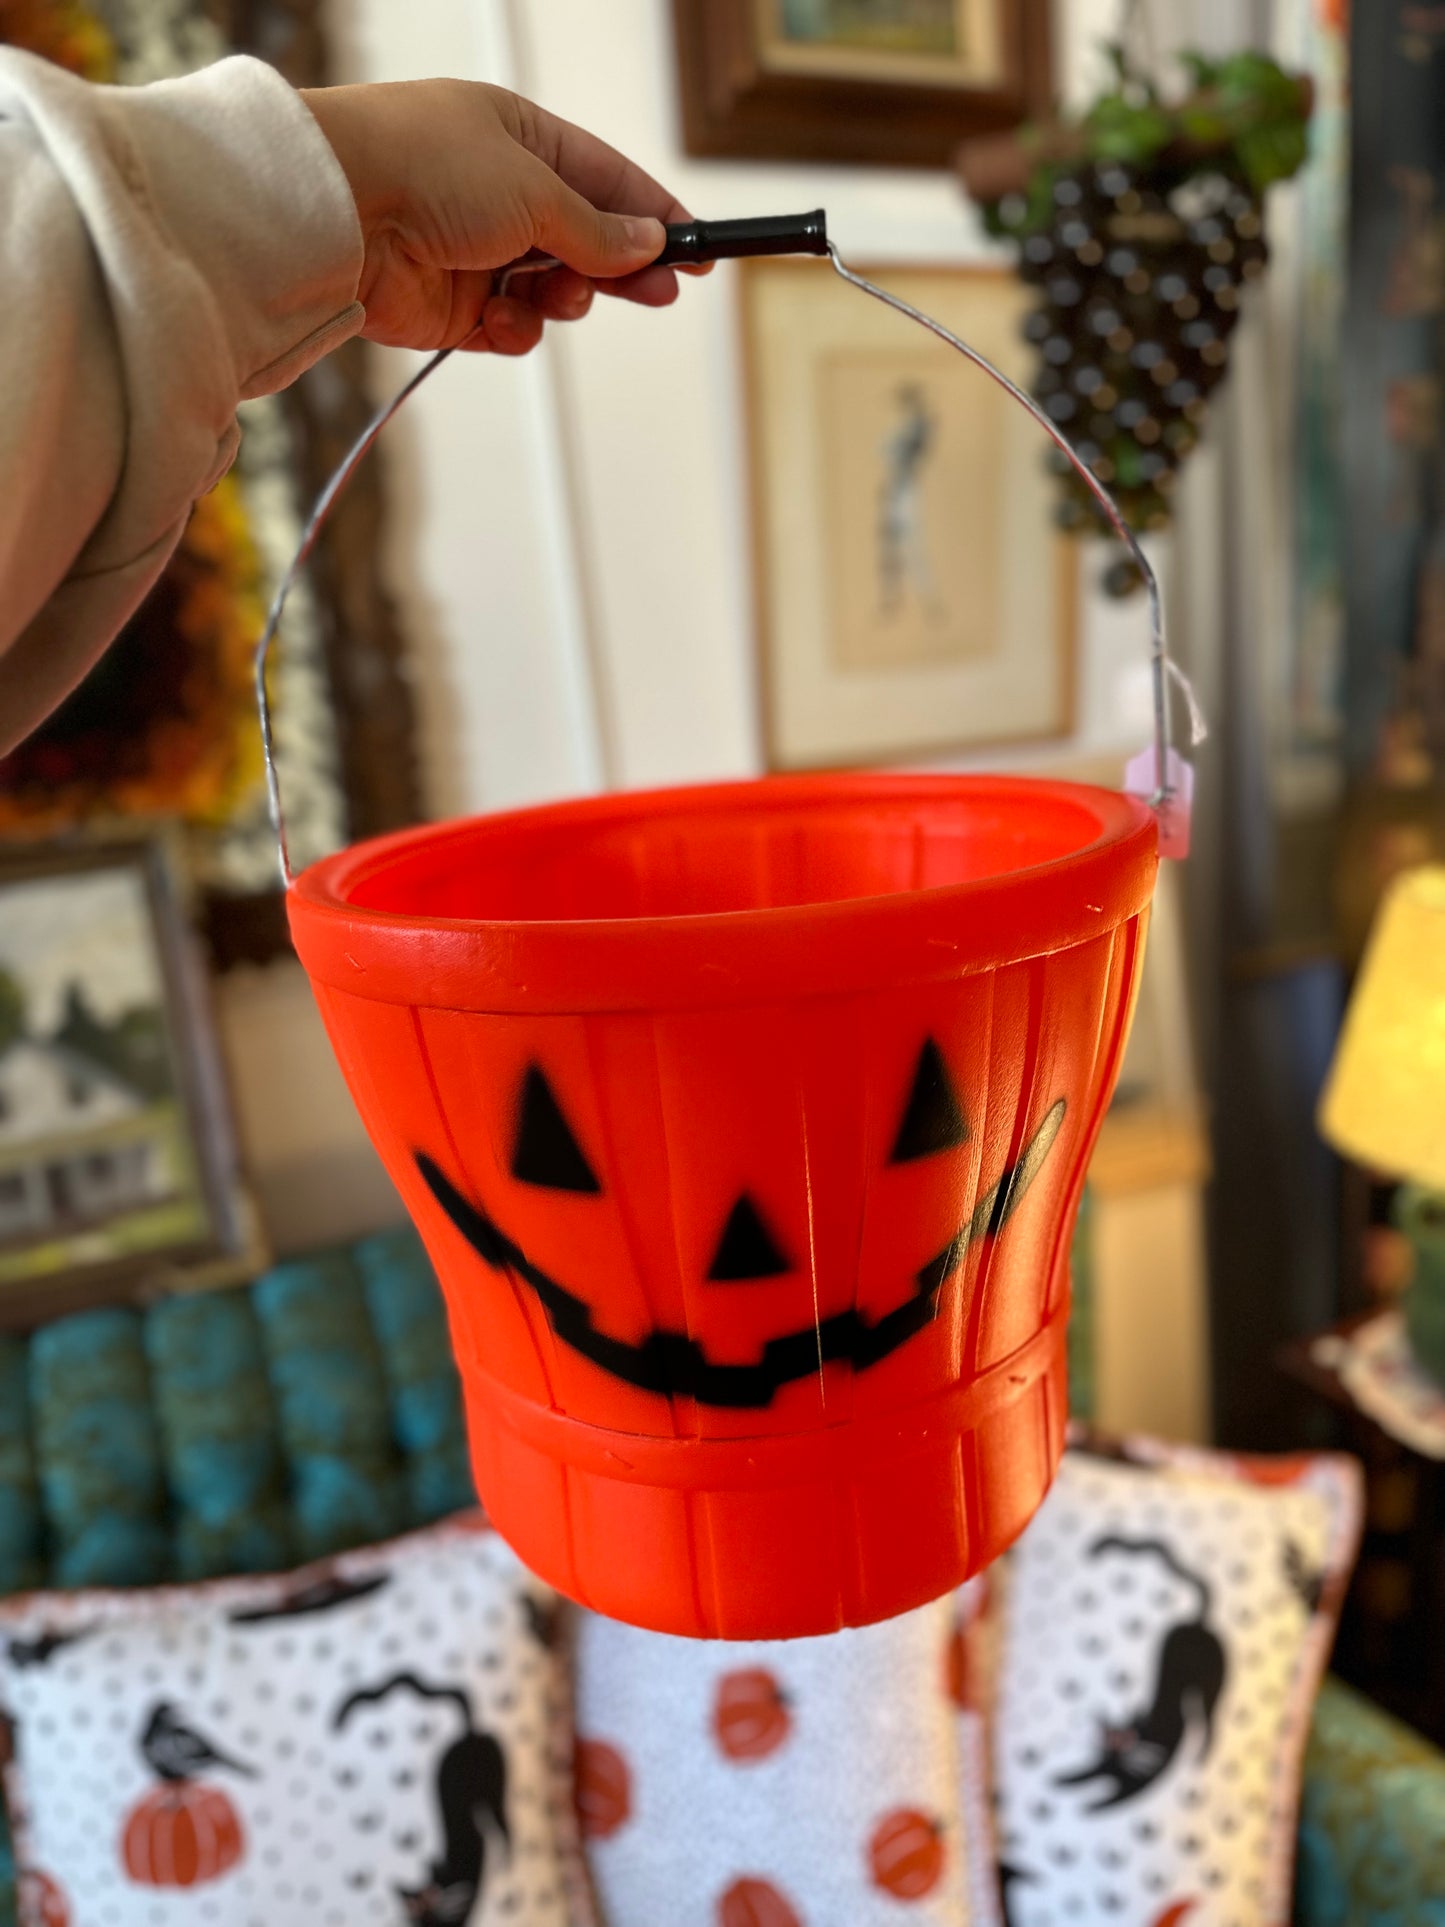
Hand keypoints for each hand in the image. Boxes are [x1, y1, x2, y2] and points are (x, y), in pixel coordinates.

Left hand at [300, 80, 697, 354]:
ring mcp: (474, 252)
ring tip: (554, 297)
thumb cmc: (424, 166)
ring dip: (561, 300)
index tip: (698, 248)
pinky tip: (499, 319)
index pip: (606, 179)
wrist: (335, 212)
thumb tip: (647, 240)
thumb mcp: (534, 188)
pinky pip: (509, 327)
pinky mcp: (451, 306)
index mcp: (519, 137)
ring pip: (551, 292)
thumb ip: (596, 227)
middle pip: (586, 241)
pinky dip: (513, 329)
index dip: (654, 215)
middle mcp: (498, 193)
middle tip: (659, 292)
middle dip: (620, 268)